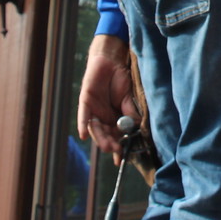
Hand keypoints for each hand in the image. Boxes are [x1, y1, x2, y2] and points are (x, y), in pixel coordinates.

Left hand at [77, 33, 137, 155]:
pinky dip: (83, 125)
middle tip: (115, 150)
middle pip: (104, 134)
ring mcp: (93, 110)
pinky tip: (84, 135)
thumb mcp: (129, 98)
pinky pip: (83, 116)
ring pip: (95, 128)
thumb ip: (130, 112)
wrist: (111, 60)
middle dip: (110, 143)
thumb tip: (136, 128)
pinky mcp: (85, 101)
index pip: (116, 136)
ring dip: (100, 138)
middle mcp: (103, 117)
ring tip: (107, 146)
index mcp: (114, 118)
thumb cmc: (121, 79)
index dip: (118, 148)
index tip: (121, 159)